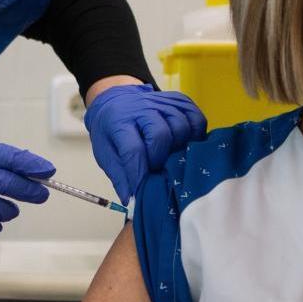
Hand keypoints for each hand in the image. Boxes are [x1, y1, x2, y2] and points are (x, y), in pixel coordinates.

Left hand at [84, 84, 205, 203]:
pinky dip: (195, 135)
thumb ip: (120, 176)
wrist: (117, 100)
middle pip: (161, 135)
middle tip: (156, 169)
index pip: (133, 149)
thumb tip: (133, 201)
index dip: (139, 174)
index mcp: (119, 121)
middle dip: (160, 159)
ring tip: (171, 157)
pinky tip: (185, 144)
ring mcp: (163, 102)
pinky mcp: (180, 101)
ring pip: (182, 127)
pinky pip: (197, 119)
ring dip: (179, 147)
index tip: (142, 190)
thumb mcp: (105, 153)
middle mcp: (142, 108)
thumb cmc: (112, 130)